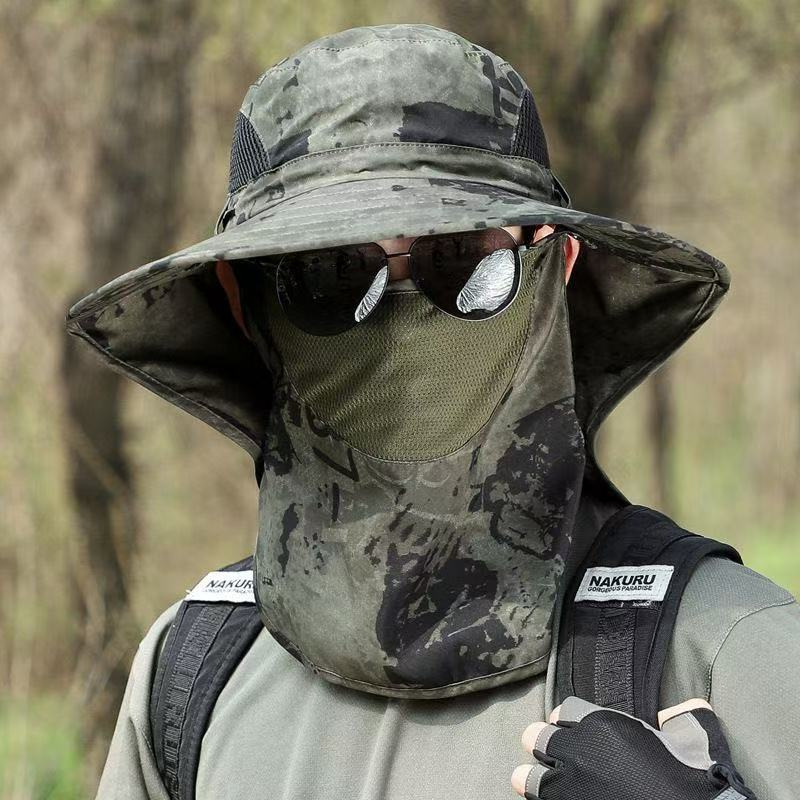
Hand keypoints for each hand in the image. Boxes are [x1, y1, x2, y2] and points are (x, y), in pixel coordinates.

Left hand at [511, 696, 755, 799]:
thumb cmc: (694, 778)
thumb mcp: (696, 739)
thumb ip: (683, 719)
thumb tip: (687, 707)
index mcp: (603, 725)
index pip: (565, 710)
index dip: (564, 718)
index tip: (565, 726)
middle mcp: (579, 752)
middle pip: (537, 737)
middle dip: (539, 743)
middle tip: (545, 751)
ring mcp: (570, 788)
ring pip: (529, 777)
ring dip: (529, 778)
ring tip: (526, 779)